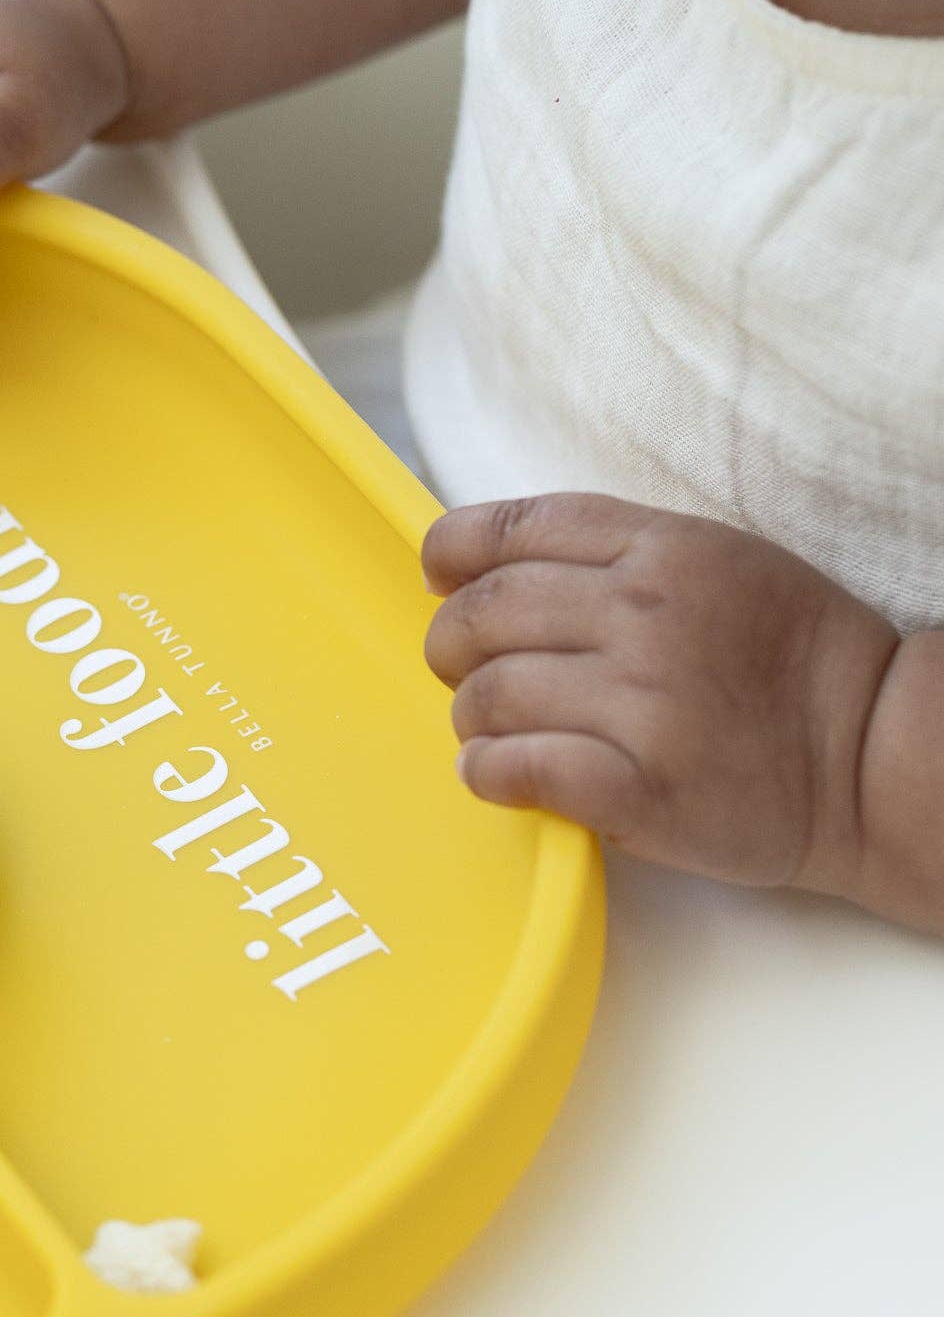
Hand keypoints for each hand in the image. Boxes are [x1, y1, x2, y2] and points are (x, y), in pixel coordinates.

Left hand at [422, 494, 901, 894]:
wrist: (875, 758)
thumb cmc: (790, 660)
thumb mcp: (718, 562)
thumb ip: (614, 555)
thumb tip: (489, 567)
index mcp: (661, 550)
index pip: (510, 529)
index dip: (451, 554)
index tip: (440, 580)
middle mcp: (644, 615)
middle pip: (482, 612)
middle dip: (451, 643)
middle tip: (463, 670)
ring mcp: (643, 702)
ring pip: (488, 693)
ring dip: (470, 716)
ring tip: (490, 730)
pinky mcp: (640, 787)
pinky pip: (518, 768)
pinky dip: (487, 772)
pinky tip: (497, 775)